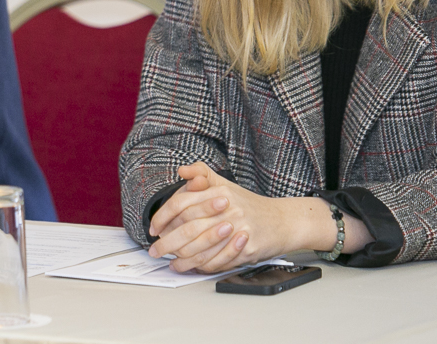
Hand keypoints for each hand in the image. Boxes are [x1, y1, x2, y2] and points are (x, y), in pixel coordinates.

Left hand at [147, 162, 370, 272]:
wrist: (283, 221)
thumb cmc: (250, 204)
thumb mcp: (225, 184)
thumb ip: (202, 174)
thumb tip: (182, 170)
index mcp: (219, 192)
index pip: (182, 204)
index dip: (163, 216)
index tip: (153, 228)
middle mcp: (228, 210)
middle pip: (188, 228)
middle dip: (167, 242)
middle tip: (154, 249)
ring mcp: (238, 230)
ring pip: (201, 248)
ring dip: (181, 258)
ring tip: (168, 261)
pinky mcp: (246, 249)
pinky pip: (217, 261)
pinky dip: (199, 267)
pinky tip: (188, 267)